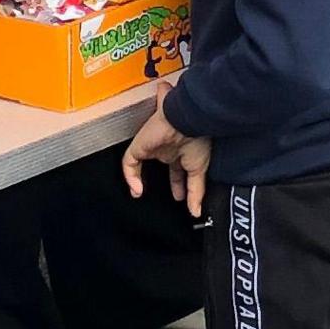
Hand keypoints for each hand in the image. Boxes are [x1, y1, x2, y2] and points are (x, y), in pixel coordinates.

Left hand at [119, 89, 210, 216]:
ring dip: (137, 178)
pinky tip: (137, 190)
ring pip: (141, 162)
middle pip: (161, 164)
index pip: (180, 170)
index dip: (179, 184)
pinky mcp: (140, 144)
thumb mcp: (199, 170)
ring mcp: (153, 145)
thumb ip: (196, 191)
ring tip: (138, 193)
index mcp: (184, 151)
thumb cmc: (199, 137)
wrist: (187, 117)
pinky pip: (129, 162)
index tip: (180, 198)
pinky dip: (130, 177)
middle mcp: (168, 146)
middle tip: (156, 194)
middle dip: (160, 180)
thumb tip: (196, 211)